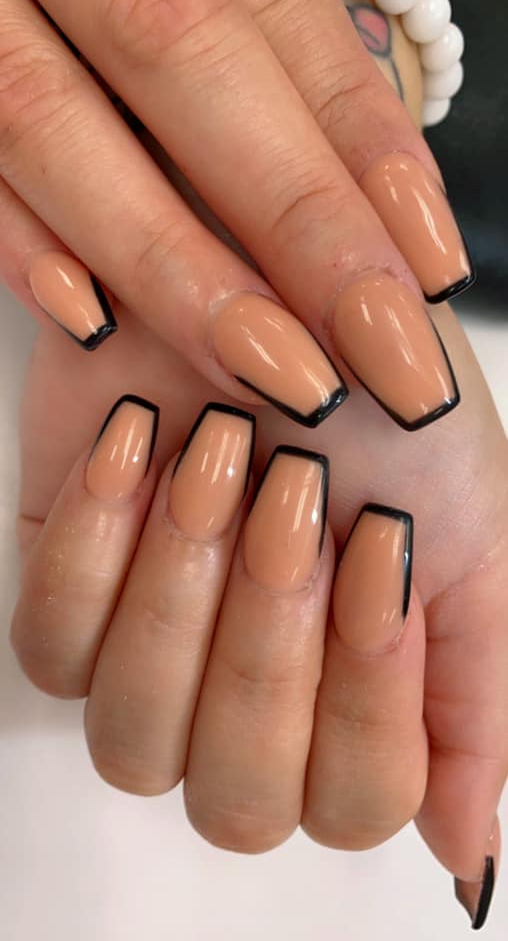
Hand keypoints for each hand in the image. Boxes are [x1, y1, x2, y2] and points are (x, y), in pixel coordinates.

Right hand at [0, 0, 470, 430]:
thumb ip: (274, 69)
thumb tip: (377, 210)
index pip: (292, 25)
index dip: (369, 151)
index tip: (432, 274)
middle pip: (189, 65)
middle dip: (301, 225)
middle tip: (391, 364)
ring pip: (57, 122)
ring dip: (176, 268)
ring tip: (286, 379)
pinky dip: (22, 240)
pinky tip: (93, 323)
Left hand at [11, 303, 507, 929]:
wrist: (279, 274)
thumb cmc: (378, 391)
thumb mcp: (464, 534)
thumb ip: (475, 690)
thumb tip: (466, 848)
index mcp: (347, 699)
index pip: (348, 802)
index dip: (365, 700)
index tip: (377, 549)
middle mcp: (242, 700)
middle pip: (234, 794)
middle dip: (266, 646)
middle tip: (293, 492)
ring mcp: (148, 655)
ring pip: (133, 739)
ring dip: (182, 599)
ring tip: (218, 459)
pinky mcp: (65, 591)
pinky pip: (51, 648)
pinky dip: (98, 550)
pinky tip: (139, 449)